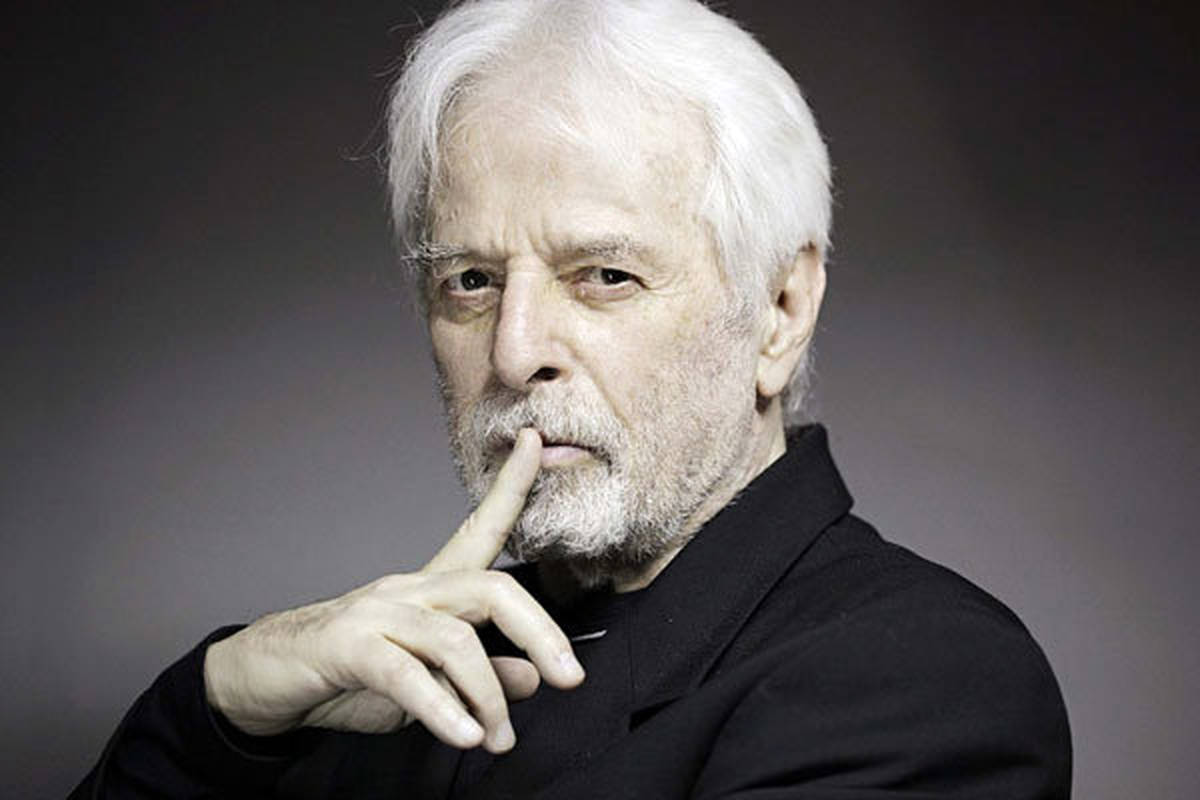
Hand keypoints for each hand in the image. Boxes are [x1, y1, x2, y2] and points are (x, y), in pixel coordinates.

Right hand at [203, 429, 583, 752]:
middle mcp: (409, 590)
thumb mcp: (427, 683)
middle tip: (571, 677)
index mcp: (431, 589)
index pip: (480, 528)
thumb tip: (532, 676)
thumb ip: (479, 675)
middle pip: (491, 588)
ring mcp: (376, 613)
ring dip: (488, 696)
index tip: (534, 440)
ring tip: (498, 739)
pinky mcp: (345, 646)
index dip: (511, 486)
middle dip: (540, 631)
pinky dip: (441, 709)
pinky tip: (464, 735)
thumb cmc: (346, 676)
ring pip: (455, 639)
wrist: (260, 681)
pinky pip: (406, 676)